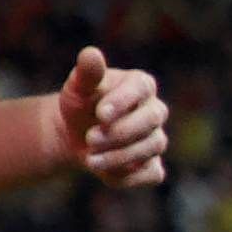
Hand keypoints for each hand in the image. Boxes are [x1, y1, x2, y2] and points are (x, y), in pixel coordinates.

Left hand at [51, 46, 171, 188]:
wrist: (75, 134)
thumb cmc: (80, 104)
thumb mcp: (78, 87)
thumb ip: (87, 73)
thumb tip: (91, 54)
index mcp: (141, 85)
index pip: (141, 90)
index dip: (123, 102)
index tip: (100, 114)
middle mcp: (155, 111)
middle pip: (150, 121)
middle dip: (119, 133)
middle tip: (89, 139)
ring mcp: (156, 139)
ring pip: (150, 148)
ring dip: (119, 156)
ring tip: (89, 159)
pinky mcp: (153, 166)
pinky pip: (151, 174)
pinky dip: (128, 176)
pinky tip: (103, 172)